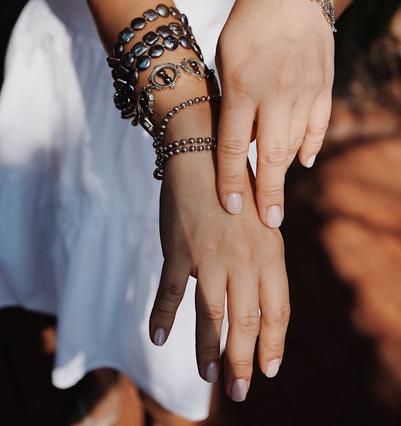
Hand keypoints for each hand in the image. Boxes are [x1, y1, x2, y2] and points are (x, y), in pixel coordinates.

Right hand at [149, 152, 289, 401]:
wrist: (205, 153)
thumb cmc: (235, 189)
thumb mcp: (262, 224)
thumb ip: (264, 261)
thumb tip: (263, 300)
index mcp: (270, 253)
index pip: (278, 310)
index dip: (275, 344)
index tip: (270, 369)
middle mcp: (245, 259)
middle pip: (246, 322)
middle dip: (243, 362)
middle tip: (238, 390)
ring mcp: (210, 256)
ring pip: (211, 315)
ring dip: (208, 351)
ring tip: (208, 377)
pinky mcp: (179, 249)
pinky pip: (169, 291)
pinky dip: (162, 316)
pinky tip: (157, 338)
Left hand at [215, 0, 334, 226]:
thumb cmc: (250, 18)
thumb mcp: (226, 54)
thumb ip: (232, 98)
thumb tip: (240, 138)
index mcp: (240, 84)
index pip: (231, 145)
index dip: (230, 181)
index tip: (231, 209)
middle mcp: (274, 92)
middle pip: (269, 156)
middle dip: (266, 194)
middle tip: (267, 224)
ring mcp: (304, 90)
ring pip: (295, 144)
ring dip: (285, 174)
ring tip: (277, 199)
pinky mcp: (324, 84)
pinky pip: (318, 125)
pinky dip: (311, 146)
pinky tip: (303, 161)